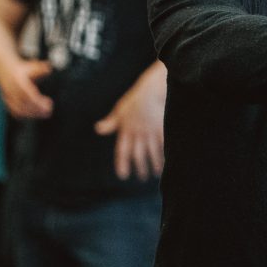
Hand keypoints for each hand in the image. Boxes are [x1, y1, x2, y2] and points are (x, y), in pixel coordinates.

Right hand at [0, 58, 53, 118]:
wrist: (4, 69)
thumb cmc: (23, 69)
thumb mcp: (32, 66)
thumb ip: (41, 68)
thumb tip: (49, 70)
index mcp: (18, 82)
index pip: (28, 95)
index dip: (38, 101)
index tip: (49, 102)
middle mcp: (12, 90)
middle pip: (24, 104)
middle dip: (37, 109)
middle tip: (49, 111)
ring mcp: (8, 97)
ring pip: (19, 110)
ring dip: (32, 114)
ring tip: (45, 114)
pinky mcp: (6, 102)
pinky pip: (14, 111)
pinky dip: (25, 115)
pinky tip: (34, 115)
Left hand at [95, 63, 166, 179]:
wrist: (152, 89)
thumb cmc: (135, 99)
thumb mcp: (120, 109)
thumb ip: (111, 122)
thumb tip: (98, 128)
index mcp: (126, 129)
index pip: (122, 151)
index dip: (122, 163)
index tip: (123, 175)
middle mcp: (138, 133)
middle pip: (138, 154)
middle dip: (140, 167)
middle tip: (142, 177)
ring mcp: (151, 131)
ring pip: (152, 152)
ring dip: (154, 164)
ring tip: (156, 173)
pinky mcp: (163, 128)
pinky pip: (163, 145)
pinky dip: (165, 155)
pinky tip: (167, 163)